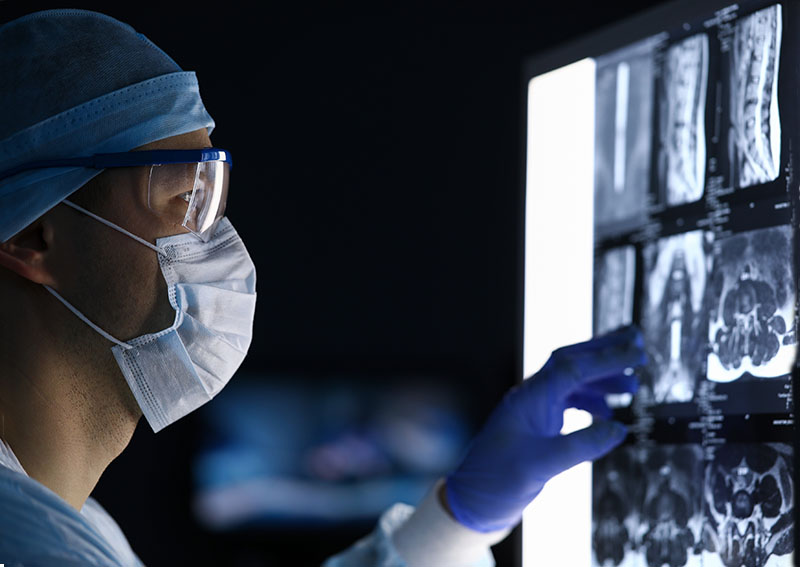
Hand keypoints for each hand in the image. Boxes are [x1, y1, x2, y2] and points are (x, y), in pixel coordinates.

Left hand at [444, 326, 644, 532]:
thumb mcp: (542, 465)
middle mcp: (531, 396)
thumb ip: (581, 446)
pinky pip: (567, 400)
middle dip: (603, 350)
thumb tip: (619, 429)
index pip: (573, 367)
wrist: (472, 501)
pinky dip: (591, 401)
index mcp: (530, 398)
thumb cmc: (497, 481)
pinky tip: (608, 413)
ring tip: (632, 384)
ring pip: (571, 381)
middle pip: (571, 361)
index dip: (606, 357)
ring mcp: (533, 408)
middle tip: (636, 341)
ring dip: (601, 378)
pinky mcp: (536, 424)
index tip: (636, 352)